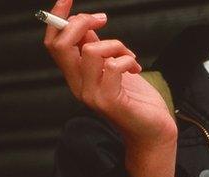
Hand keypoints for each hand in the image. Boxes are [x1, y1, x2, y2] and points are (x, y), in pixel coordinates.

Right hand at [44, 0, 176, 176]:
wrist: (154, 131)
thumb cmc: (137, 101)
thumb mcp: (115, 69)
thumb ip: (98, 50)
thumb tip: (86, 29)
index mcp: (77, 76)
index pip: (53, 44)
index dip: (57, 18)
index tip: (69, 1)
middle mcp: (78, 86)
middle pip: (61, 44)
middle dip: (82, 22)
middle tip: (103, 20)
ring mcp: (91, 95)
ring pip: (91, 51)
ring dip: (116, 45)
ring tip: (130, 56)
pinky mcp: (109, 101)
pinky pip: (113, 66)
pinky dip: (127, 59)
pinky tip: (135, 67)